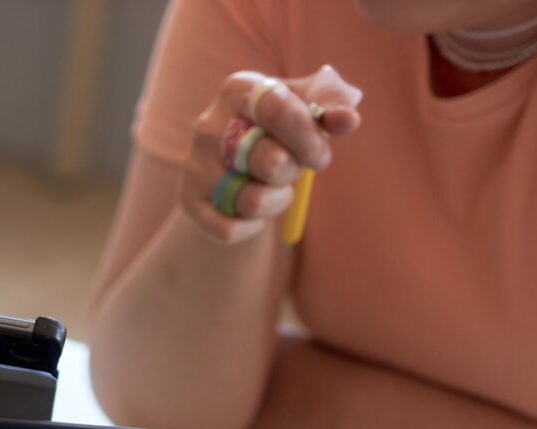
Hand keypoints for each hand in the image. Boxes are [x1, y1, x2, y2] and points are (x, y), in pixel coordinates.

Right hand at [182, 66, 360, 244]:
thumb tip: (348, 118)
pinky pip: (231, 230)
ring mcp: (194, 166)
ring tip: (274, 189)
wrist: (231, 163)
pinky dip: (252, 227)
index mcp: (238, 90)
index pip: (276, 107)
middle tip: (297, 168)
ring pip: (253, 200)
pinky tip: (251, 211)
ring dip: (277, 200)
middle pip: (270, 160)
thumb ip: (331, 107)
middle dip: (295, 170)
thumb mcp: (305, 109)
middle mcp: (208, 126)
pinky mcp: (188, 202)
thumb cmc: (277, 130)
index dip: (308, 133)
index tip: (322, 151)